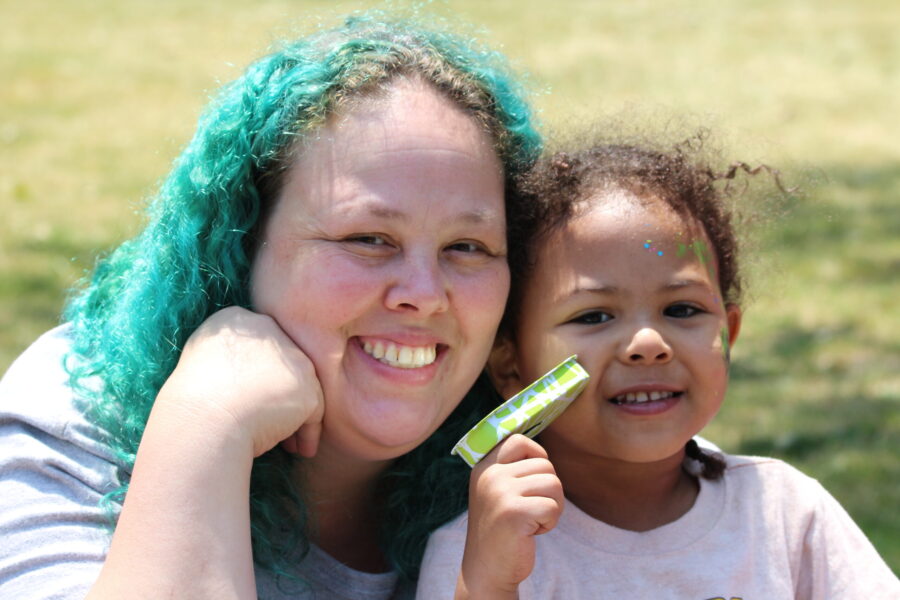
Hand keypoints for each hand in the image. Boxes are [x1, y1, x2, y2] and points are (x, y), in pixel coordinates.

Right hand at [157, 306, 324, 457]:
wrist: (202, 419)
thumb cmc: (191, 404)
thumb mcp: (199, 363)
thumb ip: (225, 359)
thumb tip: (240, 378)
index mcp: (235, 320)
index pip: (257, 345)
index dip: (258, 375)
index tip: (252, 398)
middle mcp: (268, 330)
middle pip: (283, 363)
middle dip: (280, 393)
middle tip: (275, 422)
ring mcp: (292, 357)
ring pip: (302, 386)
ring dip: (297, 415)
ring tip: (291, 444)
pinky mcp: (306, 386)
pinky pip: (314, 412)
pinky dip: (308, 433)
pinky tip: (300, 450)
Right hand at [457, 434, 562, 598]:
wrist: (487, 569)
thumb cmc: (500, 529)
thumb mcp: (496, 491)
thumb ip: (511, 469)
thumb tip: (541, 451)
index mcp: (484, 467)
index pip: (518, 440)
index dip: (537, 455)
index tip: (534, 480)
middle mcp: (490, 476)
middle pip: (545, 465)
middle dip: (549, 490)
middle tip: (531, 510)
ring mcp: (500, 493)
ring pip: (554, 484)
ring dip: (552, 506)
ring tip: (532, 520)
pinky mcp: (514, 512)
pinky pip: (553, 507)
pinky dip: (550, 522)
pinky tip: (531, 532)